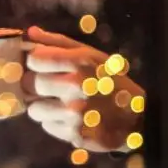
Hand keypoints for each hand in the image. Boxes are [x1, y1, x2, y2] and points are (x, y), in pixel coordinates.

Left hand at [22, 26, 144, 151]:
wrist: (138, 118)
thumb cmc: (110, 81)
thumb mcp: (91, 55)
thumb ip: (58, 42)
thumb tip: (30, 33)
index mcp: (80, 62)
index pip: (34, 59)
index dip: (34, 62)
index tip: (41, 66)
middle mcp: (76, 87)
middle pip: (29, 84)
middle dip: (35, 85)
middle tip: (49, 86)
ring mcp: (74, 113)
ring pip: (34, 109)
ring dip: (43, 106)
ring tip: (61, 104)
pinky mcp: (74, 134)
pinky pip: (47, 126)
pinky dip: (55, 122)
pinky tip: (70, 118)